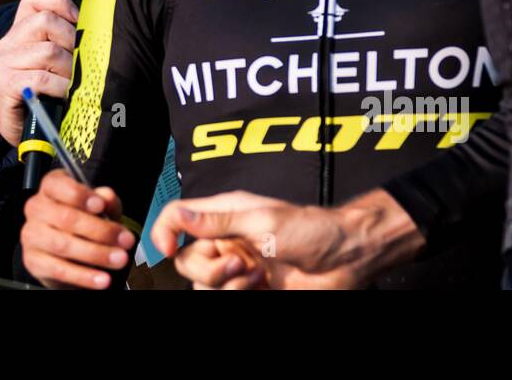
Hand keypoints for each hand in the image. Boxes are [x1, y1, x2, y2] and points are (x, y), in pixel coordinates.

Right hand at [0, 0, 77, 147]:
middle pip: (46, 21)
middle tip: (79, 65)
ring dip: (69, 70)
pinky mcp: (4, 85)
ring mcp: (3, 64)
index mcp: (19, 32)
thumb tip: (96, 27)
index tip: (78, 24)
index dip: (61, 5)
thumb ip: (66, 41)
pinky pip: (42, 77)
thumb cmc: (47, 96)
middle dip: (72, 42)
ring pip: (48, 50)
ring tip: (73, 84)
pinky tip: (65, 95)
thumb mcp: (56, 63)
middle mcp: (7, 43)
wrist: (25, 136)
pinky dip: (60, 87)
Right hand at [21, 169, 135, 288]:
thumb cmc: (83, 219)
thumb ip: (105, 200)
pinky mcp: (33, 261)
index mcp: (51, 187)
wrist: (66, 250)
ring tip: (119, 259)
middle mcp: (36, 208)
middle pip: (66, 218)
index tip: (100, 206)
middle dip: (100, 230)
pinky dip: (84, 276)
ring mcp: (32, 235)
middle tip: (125, 240)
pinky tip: (102, 278)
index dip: (79, 195)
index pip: (57, 185)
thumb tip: (107, 198)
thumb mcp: (99, 206)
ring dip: (96, 254)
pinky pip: (59, 269)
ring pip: (63, 245)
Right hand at [151, 188, 425, 289]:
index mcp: (225, 213)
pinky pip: (225, 297)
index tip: (166, 247)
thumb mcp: (262, 219)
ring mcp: (238, 266)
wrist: (346, 259)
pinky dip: (238, 295)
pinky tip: (262, 285)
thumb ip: (217, 221)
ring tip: (256, 275)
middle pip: (187, 258)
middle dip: (208, 266)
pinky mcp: (250, 289)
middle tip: (237, 263)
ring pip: (204, 283)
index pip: (178, 216)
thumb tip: (180, 215)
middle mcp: (227, 239)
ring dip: (227, 283)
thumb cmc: (314, 229)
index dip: (165, 231)